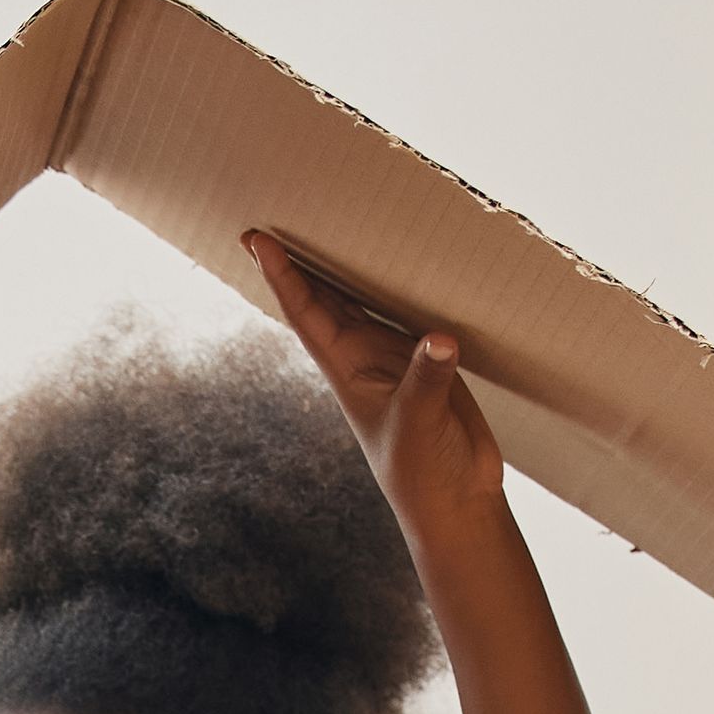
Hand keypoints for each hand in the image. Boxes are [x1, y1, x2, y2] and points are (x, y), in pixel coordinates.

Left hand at [251, 228, 502, 533]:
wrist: (456, 500)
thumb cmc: (423, 472)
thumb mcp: (420, 423)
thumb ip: (427, 378)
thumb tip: (438, 339)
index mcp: (348, 370)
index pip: (307, 313)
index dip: (282, 276)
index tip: (257, 240)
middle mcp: (364, 357)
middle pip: (325, 296)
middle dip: (300, 259)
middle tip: (274, 213)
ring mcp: (394, 356)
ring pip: (362, 299)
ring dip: (345, 265)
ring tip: (326, 220)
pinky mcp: (427, 358)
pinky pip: (406, 310)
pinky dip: (399, 283)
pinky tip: (399, 256)